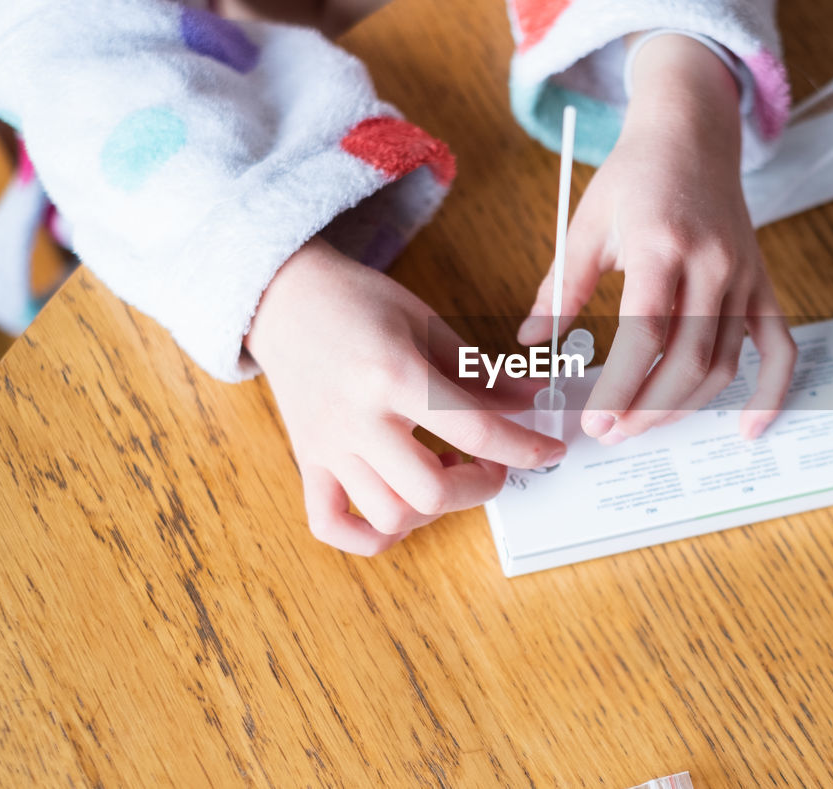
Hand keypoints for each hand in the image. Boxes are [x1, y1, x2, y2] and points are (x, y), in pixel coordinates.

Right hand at [247, 238, 564, 555]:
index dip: (525, 447)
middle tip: (493, 463)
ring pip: (390, 515)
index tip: (549, 451)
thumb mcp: (426, 322)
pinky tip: (399, 510)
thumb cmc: (356, 302)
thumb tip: (532, 397)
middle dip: (481, 487)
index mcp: (394, 376)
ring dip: (432, 509)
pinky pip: (331, 525)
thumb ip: (481, 370)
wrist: (283, 298)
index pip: (476, 430)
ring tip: (443, 471)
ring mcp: (328, 447)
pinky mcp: (308, 461)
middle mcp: (358, 420)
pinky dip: (371, 535)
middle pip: (433, 491)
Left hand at [517, 34, 796, 443]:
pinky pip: (778, 346)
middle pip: (688, 360)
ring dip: (685, 408)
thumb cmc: (634, 176)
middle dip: (647, 409)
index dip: (620, 387)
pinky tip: (749, 428)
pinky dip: (770, 392)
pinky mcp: (761, 283)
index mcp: (661, 244)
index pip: (646, 334)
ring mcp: (744, 276)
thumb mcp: (586, 223)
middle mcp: (712, 263)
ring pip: (724, 363)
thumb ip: (561, 286)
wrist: (691, 134)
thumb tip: (531, 340)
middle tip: (610, 433)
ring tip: (644, 427)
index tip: (594, 420)